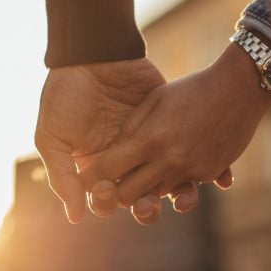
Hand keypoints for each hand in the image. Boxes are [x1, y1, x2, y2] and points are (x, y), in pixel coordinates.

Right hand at [34, 58, 196, 223]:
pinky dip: (210, 166)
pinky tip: (217, 177)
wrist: (94, 51)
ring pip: (173, 180)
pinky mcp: (174, 125)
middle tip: (150, 205)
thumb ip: (63, 177)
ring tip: (187, 196)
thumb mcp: (52, 136)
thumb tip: (77, 218)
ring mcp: (154, 143)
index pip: (109, 199)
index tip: (108, 193)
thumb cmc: (66, 94)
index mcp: (99, 166)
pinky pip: (194, 150)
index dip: (111, 203)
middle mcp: (128, 160)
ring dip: (183, 194)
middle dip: (148, 208)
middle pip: (144, 197)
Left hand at [80, 44, 270, 205]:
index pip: (108, 169)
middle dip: (115, 193)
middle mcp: (169, 161)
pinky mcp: (208, 173)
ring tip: (140, 175)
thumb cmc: (192, 88)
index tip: (83, 177)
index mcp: (150, 139)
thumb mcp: (155, 100)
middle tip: (111, 184)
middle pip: (128, 196)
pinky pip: (182, 187)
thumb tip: (113, 154)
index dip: (91, 177)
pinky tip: (172, 165)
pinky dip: (173, 182)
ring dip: (145, 190)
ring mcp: (190, 170)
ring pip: (155, 196)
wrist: (240, 88)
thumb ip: (132, 129)